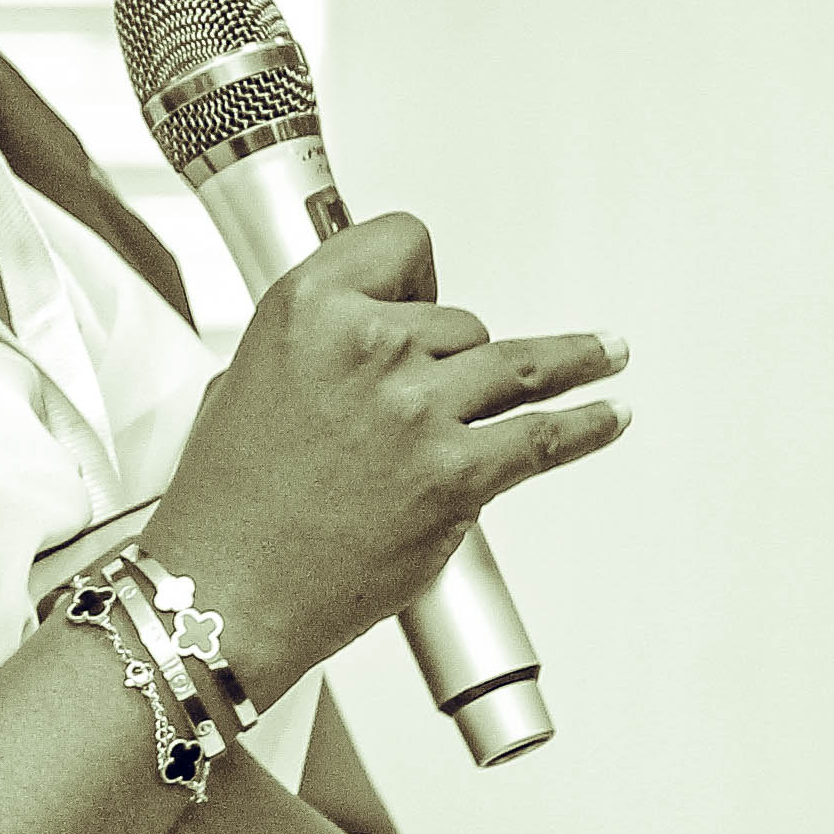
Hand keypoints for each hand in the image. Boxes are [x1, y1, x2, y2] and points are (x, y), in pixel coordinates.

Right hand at [141, 211, 624, 689]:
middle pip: (461, 319)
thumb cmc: (227, 500)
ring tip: (607, 354)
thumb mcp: (248, 376)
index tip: (427, 295)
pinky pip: (544, 437)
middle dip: (456, 357)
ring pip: (520, 366)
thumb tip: (380, 341)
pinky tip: (608, 414)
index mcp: (308, 308)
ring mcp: (416, 411)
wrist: (225, 589)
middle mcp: (367, 346)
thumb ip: (320, 343)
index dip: (418, 276)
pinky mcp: (455, 475)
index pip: (402, 244)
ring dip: (575, 358)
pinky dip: (588, 425)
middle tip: (431, 403)